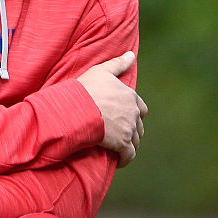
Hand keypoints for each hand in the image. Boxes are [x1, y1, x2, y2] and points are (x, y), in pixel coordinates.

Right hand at [77, 51, 147, 166]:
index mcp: (130, 96)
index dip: (134, 113)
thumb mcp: (101, 71)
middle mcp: (133, 112)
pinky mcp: (122, 144)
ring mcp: (129, 128)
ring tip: (119, 148)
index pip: (141, 107)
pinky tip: (119, 161)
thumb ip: (118, 64)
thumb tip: (131, 55)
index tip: (125, 117)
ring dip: (129, 145)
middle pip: (139, 125)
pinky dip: (125, 159)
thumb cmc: (86, 89)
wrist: (77, 108)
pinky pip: (129, 155)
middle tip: (121, 134)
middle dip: (133, 130)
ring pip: (135, 140)